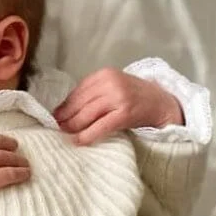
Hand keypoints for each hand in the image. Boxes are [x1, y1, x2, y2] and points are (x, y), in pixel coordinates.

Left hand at [53, 68, 183, 145]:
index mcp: (104, 74)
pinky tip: (79, 141)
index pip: (77, 92)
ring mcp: (118, 97)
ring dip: (73, 126)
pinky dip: (87, 135)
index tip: (54, 117)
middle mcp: (110, 83)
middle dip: (65, 118)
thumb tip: (63, 111)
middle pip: (79, 103)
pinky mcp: (125, 113)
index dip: (63, 106)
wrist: (162, 102)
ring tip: (64, 135)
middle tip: (56, 128)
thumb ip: (92, 95)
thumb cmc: (134, 96)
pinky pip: (101, 126)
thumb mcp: (112, 88)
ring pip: (87, 114)